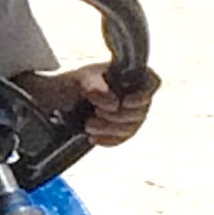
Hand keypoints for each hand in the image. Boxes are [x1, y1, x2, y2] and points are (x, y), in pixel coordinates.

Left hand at [39, 60, 160, 143]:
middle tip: (97, 113)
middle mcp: (135, 94)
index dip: (143, 95)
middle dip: (118, 116)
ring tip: (89, 126)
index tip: (125, 102)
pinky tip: (93, 138)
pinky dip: (108, 140)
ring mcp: (130, 113)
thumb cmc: (75, 83)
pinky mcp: (121, 129)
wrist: (61, 100)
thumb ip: (98, 87)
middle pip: (141, 110)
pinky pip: (121, 139)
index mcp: (130, 75)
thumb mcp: (82, 79)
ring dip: (111, 129)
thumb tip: (115, 104)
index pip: (152, 83)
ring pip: (132, 127)